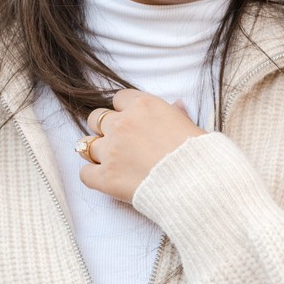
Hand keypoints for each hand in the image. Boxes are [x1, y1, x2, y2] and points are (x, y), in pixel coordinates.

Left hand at [76, 89, 203, 201]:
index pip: (119, 99)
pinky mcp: (106, 177)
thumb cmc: (199, 156)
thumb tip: (176, 105)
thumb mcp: (192, 127)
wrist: (197, 185)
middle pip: (96, 118)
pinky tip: (106, 180)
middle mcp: (123, 124)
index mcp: (144, 107)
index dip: (124, 111)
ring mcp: (111, 150)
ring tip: (111, 162)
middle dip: (104, 129)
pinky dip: (93, 176)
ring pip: (86, 144)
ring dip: (96, 152)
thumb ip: (177, 115)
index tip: (131, 122)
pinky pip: (84, 173)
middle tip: (119, 142)